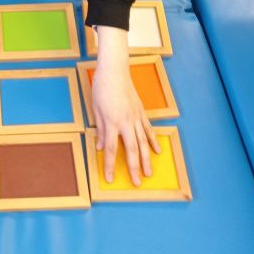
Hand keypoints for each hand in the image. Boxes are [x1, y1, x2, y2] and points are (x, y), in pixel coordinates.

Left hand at [92, 25, 160, 185]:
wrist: (115, 70)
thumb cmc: (102, 87)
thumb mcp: (95, 109)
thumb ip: (100, 129)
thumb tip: (101, 146)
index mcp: (112, 122)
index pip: (111, 149)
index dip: (110, 165)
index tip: (110, 179)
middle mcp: (126, 122)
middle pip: (132, 150)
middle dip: (134, 168)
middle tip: (136, 183)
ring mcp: (136, 117)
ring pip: (143, 142)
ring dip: (146, 159)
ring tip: (148, 173)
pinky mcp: (142, 112)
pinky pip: (148, 130)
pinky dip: (153, 141)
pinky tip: (157, 152)